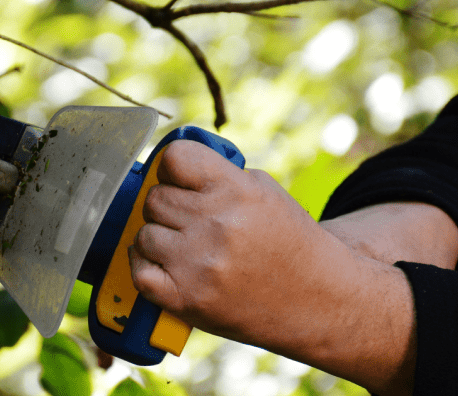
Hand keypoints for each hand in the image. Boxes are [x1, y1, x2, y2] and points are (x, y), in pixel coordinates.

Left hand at [127, 140, 345, 343]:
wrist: (318, 300)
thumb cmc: (287, 241)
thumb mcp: (264, 191)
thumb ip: (217, 174)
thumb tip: (166, 165)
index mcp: (236, 190)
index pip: (173, 157)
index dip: (171, 167)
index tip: (178, 179)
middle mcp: (216, 225)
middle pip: (154, 197)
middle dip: (168, 206)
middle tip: (190, 220)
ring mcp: (199, 264)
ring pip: (144, 233)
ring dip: (159, 239)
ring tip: (187, 247)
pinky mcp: (186, 299)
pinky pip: (139, 271)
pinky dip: (146, 268)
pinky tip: (166, 265)